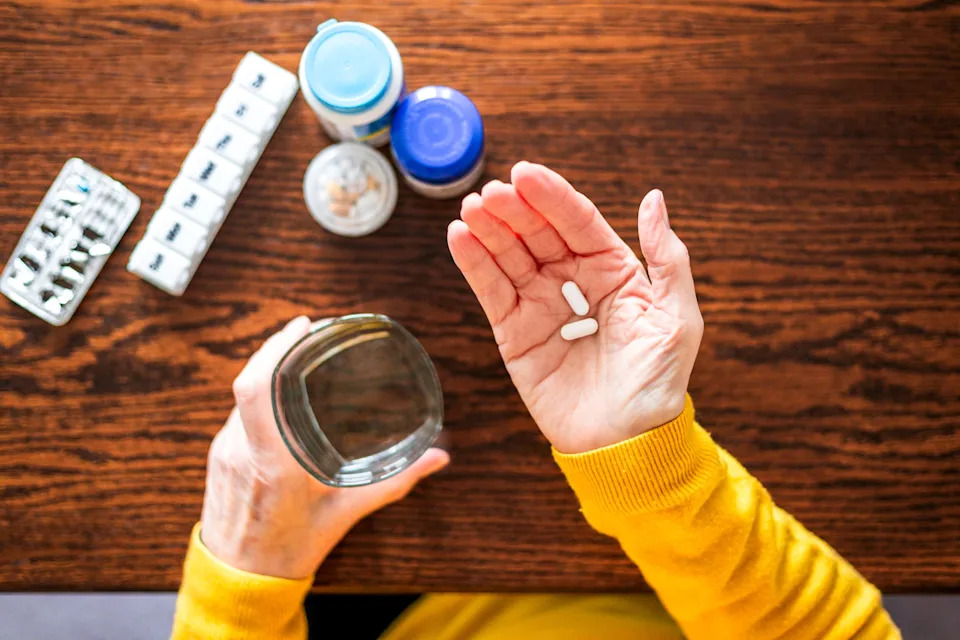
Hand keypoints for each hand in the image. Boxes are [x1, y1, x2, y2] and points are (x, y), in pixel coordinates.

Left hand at [200, 316, 449, 578]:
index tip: (302, 326)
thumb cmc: (290, 549)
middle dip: (278, 349)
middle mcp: (240, 449)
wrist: (238, 581)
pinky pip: (236, 411)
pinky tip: (281, 393)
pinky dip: (259, 394)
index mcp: (272, 462)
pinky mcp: (216, 455)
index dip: (275, 347)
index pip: (256, 388)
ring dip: (268, 371)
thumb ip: (394, 482)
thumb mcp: (347, 513)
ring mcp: (223, 450)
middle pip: (250, 380)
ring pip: (242, 395)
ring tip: (299, 356)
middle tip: (309, 332)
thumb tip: (438, 459)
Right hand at [447, 162, 702, 453]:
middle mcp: (573, 281)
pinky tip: (460, 236)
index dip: (553, 196)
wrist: (626, 441)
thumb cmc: (658, 381)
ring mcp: (540, 305)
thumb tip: (653, 198)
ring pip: (509, 256)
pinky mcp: (514, 332)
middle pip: (538, 233)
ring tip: (473, 209)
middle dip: (515, 210)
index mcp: (613, 270)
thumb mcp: (676, 316)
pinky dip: (473, 264)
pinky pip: (491, 291)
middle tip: (493, 193)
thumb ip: (666, 256)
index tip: (526, 173)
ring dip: (489, 230)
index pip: (578, 222)